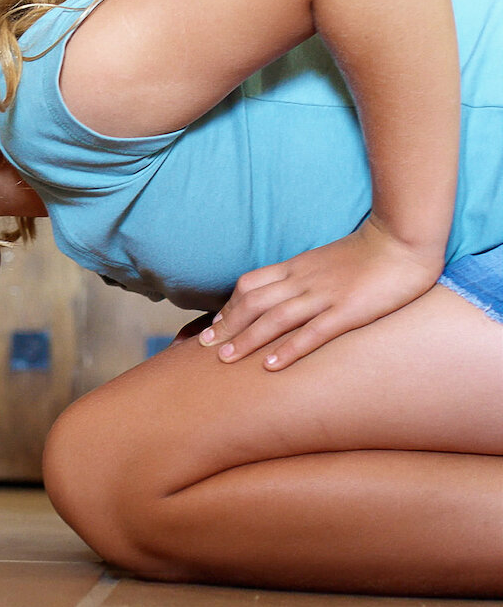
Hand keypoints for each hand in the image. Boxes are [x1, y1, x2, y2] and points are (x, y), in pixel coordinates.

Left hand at [198, 219, 444, 369]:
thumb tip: (282, 293)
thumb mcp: (322, 260)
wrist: (402, 240)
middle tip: (204, 347)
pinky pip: (312, 332)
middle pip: (253, 303)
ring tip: (225, 360)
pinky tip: (270, 366)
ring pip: (274, 318)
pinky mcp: (347, 310)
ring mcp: (324, 295)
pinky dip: (288, 349)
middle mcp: (302, 280)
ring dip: (246, 339)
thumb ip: (301, 275)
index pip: (249, 285)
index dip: (227, 307)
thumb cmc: (366, 252)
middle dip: (226, 325)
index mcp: (296, 267)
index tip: (212, 326)